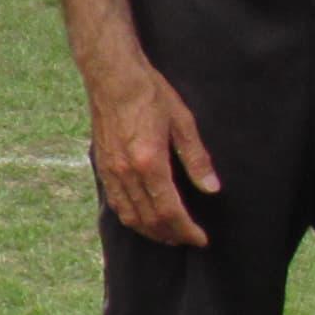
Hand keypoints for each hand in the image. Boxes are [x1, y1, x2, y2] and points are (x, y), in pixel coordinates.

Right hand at [84, 55, 220, 246]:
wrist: (112, 75)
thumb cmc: (150, 93)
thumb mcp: (182, 121)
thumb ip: (196, 159)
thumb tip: (211, 188)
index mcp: (149, 163)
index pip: (170, 211)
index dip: (187, 230)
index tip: (201, 238)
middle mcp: (127, 172)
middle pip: (149, 219)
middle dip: (171, 235)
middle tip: (188, 239)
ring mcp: (111, 171)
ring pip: (130, 216)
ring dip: (150, 231)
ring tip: (168, 235)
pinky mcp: (102, 166)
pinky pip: (116, 203)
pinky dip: (131, 218)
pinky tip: (143, 218)